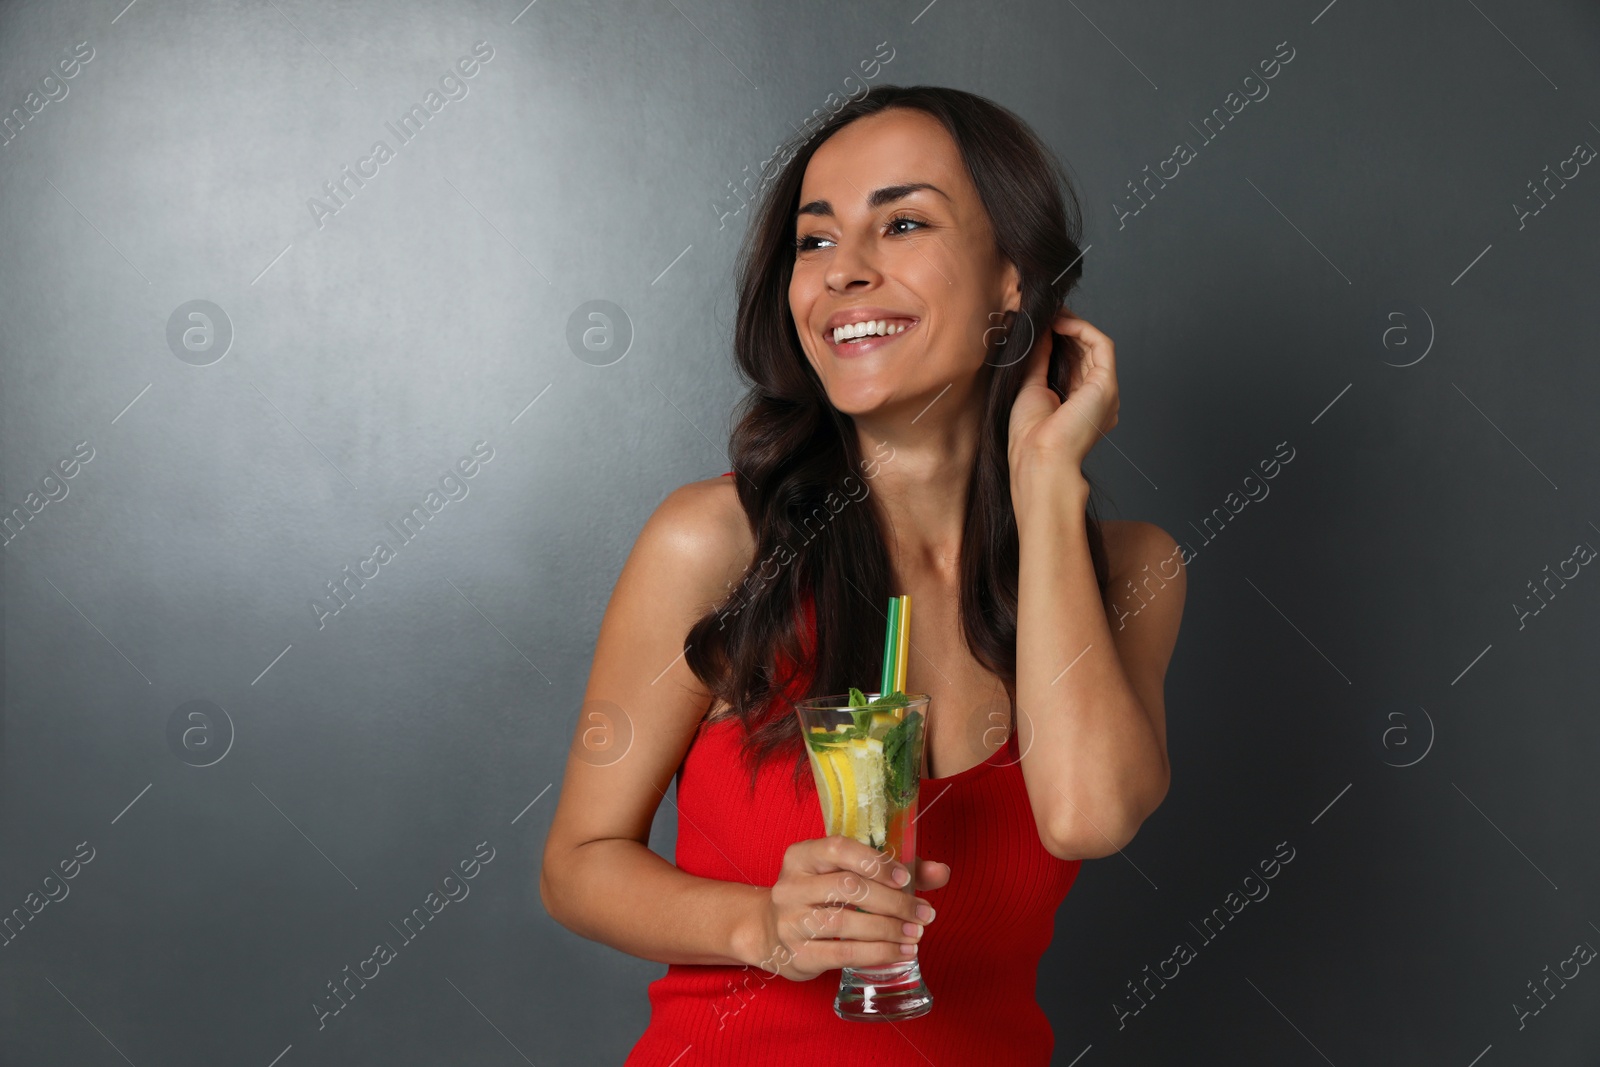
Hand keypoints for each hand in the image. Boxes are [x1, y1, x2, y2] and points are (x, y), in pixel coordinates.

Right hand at [752, 836, 949, 980]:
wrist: (768, 931)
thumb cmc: (819, 896)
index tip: (906, 878)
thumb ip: (895, 870)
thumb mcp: (846, 874)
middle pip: (847, 887)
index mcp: (801, 856)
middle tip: (923, 914)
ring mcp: (790, 921)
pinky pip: (843, 953)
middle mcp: (790, 885)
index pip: (838, 848)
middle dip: (893, 901)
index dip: (875, 862)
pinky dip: (878, 953)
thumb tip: (942, 871)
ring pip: (845, 922)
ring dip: (888, 930)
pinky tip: (900, 952)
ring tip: (916, 935)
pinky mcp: (797, 954)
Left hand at [1007, 307, 1119, 494]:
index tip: (1042, 324)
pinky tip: (1061, 323)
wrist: (1038, 458)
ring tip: (1052, 314)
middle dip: (1066, 329)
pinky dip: (1082, 329)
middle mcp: (1096, 399)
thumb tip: (1042, 332)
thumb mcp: (1031, 387)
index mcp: (1080, 404)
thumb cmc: (1030, 437)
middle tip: (1047, 313)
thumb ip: (1039, 359)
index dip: (1060, 340)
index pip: (1074, 362)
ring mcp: (1105, 392)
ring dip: (1073, 325)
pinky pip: (1101, 345)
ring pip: (1095, 346)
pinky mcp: (1106, 385)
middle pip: (1085, 352)